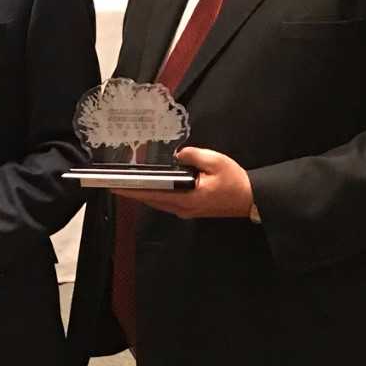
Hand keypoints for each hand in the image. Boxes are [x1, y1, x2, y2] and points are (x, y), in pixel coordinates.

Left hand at [112, 146, 253, 218]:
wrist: (252, 199)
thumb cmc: (235, 181)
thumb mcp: (215, 161)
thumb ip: (192, 155)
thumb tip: (177, 154)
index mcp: (186, 199)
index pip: (153, 194)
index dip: (133, 190)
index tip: (115, 187)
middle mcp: (182, 209)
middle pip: (151, 200)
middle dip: (132, 192)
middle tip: (114, 184)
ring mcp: (186, 211)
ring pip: (158, 203)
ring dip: (143, 194)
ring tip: (126, 184)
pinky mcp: (190, 209)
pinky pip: (166, 202)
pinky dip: (155, 195)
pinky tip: (149, 187)